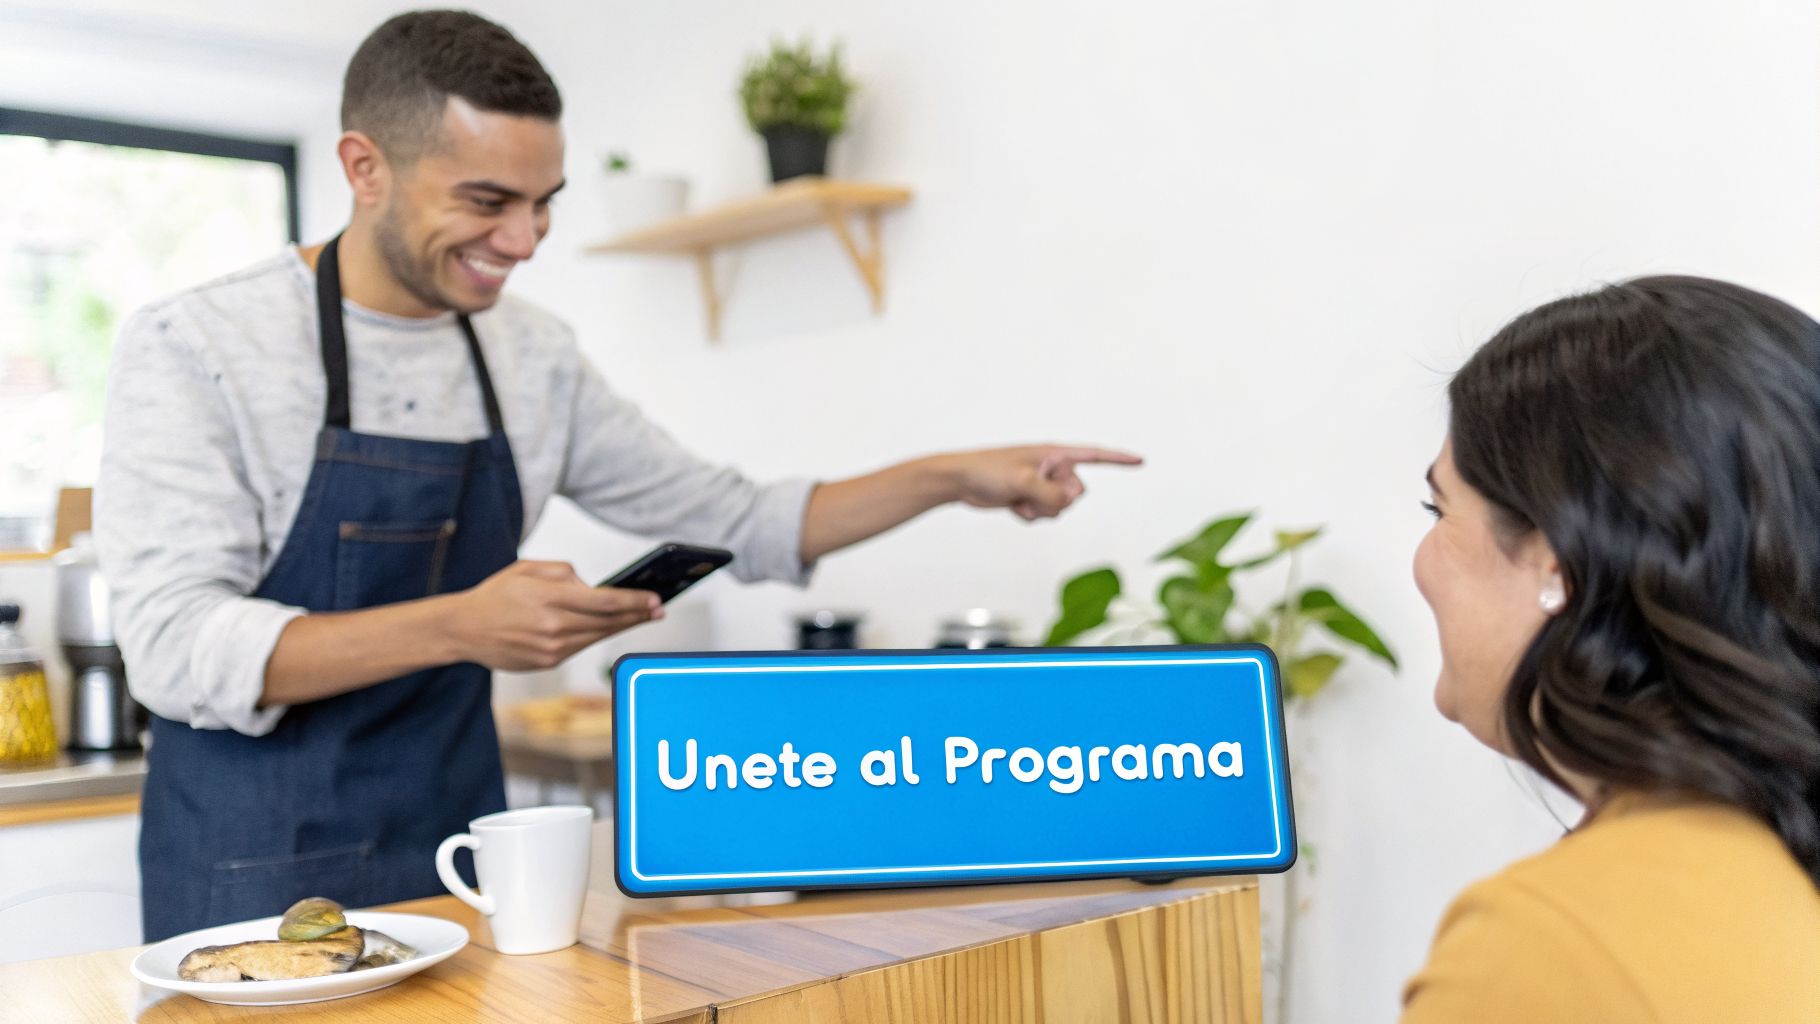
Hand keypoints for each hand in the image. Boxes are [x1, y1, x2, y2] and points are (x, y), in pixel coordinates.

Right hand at [446, 560, 661, 669]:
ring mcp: (550, 648)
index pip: (605, 601)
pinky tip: (605, 628)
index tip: (655, 600)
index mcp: (550, 597)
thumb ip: (566, 573)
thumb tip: (593, 588)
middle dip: (637, 616)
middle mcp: (553, 626)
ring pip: (597, 637)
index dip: (635, 602)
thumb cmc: (497, 595)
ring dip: (621, 627)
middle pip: (608, 622)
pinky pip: (579, 647)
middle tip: (659, 610)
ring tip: (640, 617)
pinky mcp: (546, 662)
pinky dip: (593, 636)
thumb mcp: (528, 569)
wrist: (463, 629)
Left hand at [945, 444, 1143, 520]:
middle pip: (1077, 493)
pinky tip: (1013, 505)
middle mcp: (1052, 467)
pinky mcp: (1031, 497)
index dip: (1119, 459)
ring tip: (1018, 497)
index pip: (1094, 455)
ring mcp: (1042, 483)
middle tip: (1031, 491)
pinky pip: (1046, 515)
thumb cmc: (987, 471)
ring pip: (1061, 507)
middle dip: (1057, 499)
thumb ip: (1051, 493)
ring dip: (1041, 509)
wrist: (961, 481)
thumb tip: (1068, 501)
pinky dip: (1031, 515)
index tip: (1141, 461)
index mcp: (1054, 453)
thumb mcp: (1022, 480)